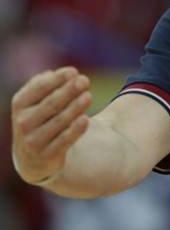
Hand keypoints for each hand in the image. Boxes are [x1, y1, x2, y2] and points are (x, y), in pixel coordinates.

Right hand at [11, 67, 91, 184]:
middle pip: (50, 104)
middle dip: (68, 91)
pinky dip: (74, 130)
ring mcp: (34, 140)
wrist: (33, 157)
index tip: (74, 71)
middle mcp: (23, 122)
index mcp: (21, 103)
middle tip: (85, 80)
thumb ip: (43, 85)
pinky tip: (85, 120)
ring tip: (88, 96)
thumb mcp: (37, 101)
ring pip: (58, 121)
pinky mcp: (47, 155)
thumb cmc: (42, 118)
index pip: (39, 88)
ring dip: (74, 108)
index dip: (57, 79)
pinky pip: (63, 141)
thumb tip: (51, 73)